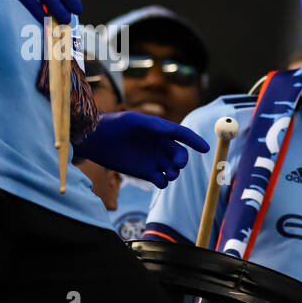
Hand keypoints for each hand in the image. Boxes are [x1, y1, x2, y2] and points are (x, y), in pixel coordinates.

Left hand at [72, 111, 208, 188]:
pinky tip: (158, 179)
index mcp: (160, 131)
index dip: (195, 142)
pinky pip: (161, 181)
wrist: (96, 140)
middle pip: (181, 155)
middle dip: (182, 160)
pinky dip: (163, 182)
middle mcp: (160, 146)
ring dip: (175, 173)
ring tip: (168, 172)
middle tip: (177, 163)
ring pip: (173, 170)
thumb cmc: (114, 125)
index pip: (183, 136)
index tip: (205, 149)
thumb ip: (152, 125)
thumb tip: (170, 130)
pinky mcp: (145, 173)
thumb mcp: (132, 120)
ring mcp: (154, 160)